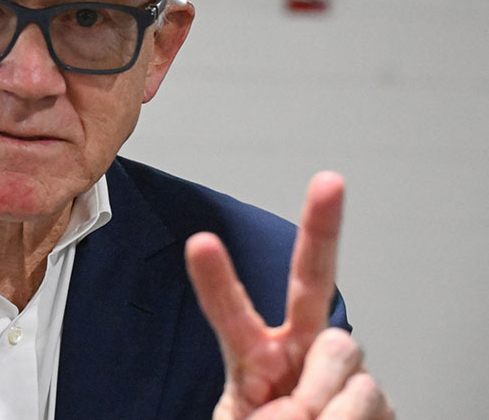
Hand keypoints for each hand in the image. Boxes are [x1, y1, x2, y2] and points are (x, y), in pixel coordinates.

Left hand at [185, 171, 393, 418]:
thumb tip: (304, 407)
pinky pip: (366, 395)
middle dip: (322, 227)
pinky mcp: (377, 396)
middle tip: (328, 182)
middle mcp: (302, 350)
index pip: (230, 312)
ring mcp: (343, 369)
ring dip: (323, 398)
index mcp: (255, 356)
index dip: (216, 280)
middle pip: (312, 280)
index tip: (201, 242)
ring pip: (342, 353)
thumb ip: (260, 414)